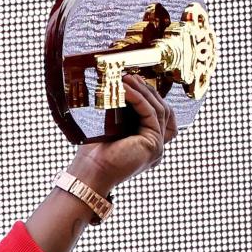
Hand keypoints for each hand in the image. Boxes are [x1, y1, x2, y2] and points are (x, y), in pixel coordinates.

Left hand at [68, 74, 176, 194]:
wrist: (88, 174)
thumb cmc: (93, 155)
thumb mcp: (112, 128)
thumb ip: (122, 113)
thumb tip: (123, 86)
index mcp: (147, 145)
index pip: (160, 115)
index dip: (151, 97)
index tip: (135, 83)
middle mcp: (156, 148)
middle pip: (162, 109)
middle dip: (147, 90)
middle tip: (130, 76)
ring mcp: (157, 148)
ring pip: (158, 109)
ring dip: (142, 91)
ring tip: (126, 79)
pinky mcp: (153, 145)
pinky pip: (150, 113)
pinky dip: (138, 99)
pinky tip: (125, 89)